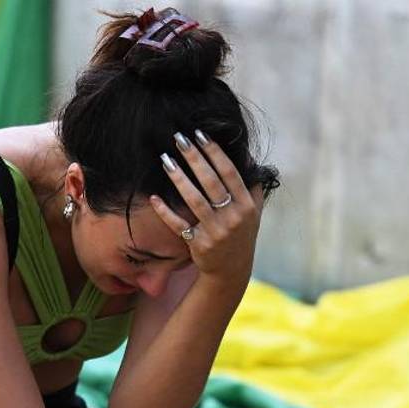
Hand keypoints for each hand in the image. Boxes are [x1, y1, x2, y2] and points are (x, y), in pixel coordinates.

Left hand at [151, 131, 265, 284]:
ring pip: (194, 200)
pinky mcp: (198, 245)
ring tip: (165, 159)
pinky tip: (154, 197)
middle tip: (179, 139)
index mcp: (246, 206)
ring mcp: (215, 232)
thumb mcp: (254, 212)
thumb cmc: (241, 235)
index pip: (230, 173)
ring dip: (178, 178)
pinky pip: (178, 225)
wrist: (231, 271)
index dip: (215, 152)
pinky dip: (165, 212)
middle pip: (211, 182)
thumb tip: (248, 156)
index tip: (200, 134)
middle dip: (194, 158)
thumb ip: (253, 185)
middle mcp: (232, 218)